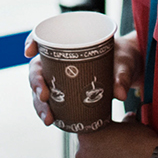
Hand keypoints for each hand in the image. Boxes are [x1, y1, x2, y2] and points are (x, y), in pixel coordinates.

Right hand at [25, 31, 142, 126]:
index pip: (42, 37)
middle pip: (37, 68)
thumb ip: (122, 76)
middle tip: (43, 95)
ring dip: (39, 103)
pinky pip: (51, 101)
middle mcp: (59, 60)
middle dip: (36, 83)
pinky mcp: (65, 93)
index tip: (29, 52)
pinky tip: (51, 121)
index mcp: (69, 43)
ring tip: (48, 118)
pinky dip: (48, 110)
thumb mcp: (124, 64)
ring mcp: (59, 77)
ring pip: (40, 88)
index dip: (31, 42)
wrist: (128, 71)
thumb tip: (119, 94)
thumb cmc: (123, 59)